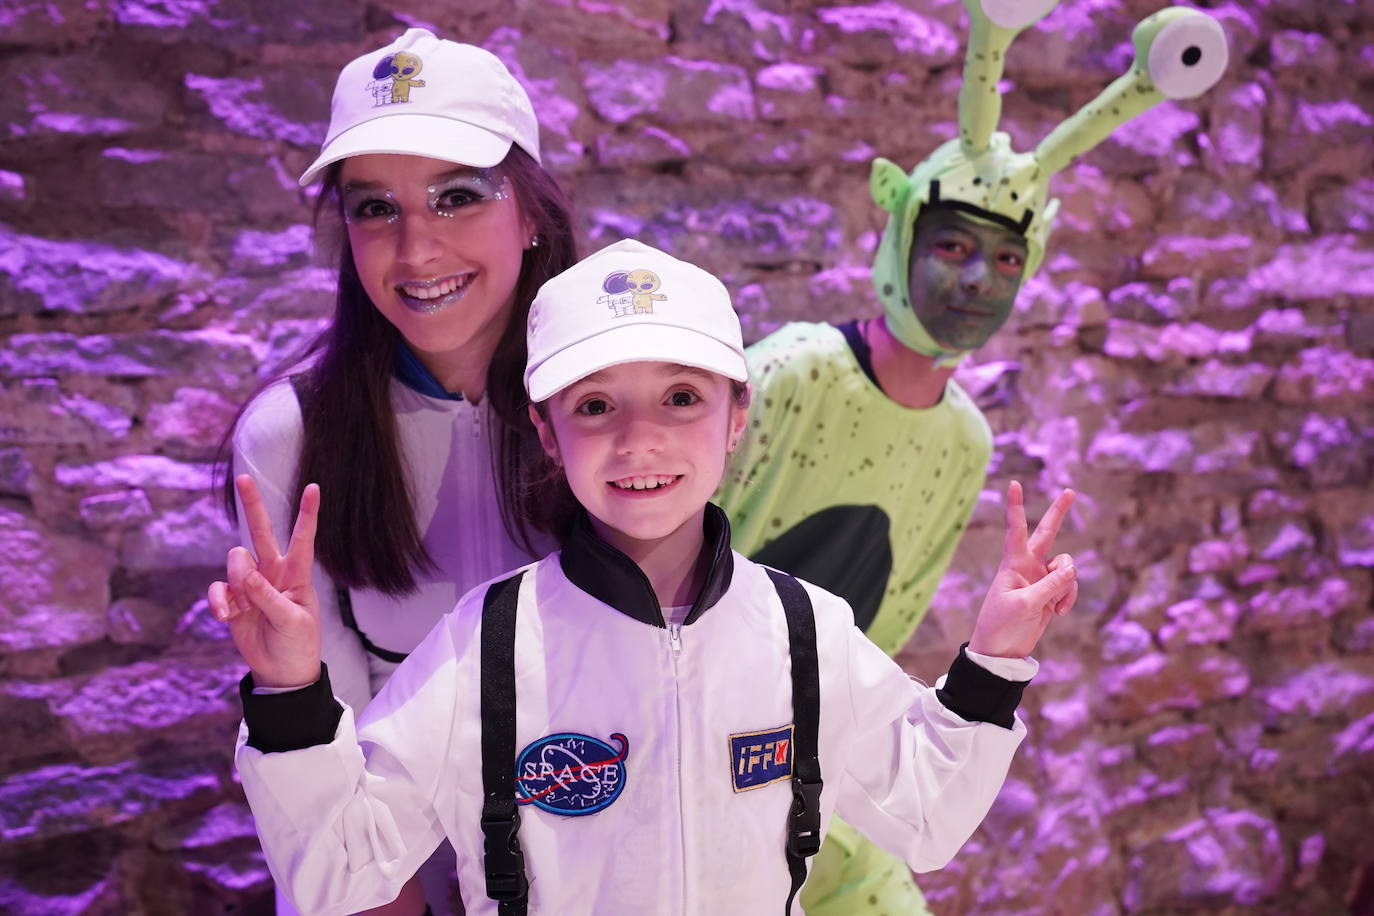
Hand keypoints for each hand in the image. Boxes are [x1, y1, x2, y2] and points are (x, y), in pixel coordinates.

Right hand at [207, 475, 322, 687]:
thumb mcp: (292, 622)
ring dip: (235, 579)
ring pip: (235, 561)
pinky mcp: (233, 600)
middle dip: (252, 505)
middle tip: (243, 478)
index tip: (314, 487)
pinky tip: (226, 616)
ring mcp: (251, 585)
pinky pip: (218, 588)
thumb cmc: (297, 644)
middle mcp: (273, 573)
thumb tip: (245, 571)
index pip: (303, 538)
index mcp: (297, 575)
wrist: (280, 672)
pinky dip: (218, 600)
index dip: (307, 514)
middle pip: (261, 532)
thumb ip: (268, 597)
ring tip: (241, 605)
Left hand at [967, 480, 1077, 658]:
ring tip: (1055, 607)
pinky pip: (1069, 586)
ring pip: (1067, 568)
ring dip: (1068, 586)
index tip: (1014, 483)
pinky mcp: (1050, 593)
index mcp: (1013, 563)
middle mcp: (1028, 566)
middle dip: (1058, 513)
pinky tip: (1058, 613)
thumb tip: (1073, 568)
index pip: (1016, 529)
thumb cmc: (1002, 625)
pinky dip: (1068, 598)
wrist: (1002, 651)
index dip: (1016, 506)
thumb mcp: (1025, 604)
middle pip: (1046, 533)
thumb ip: (1050, 585)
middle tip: (1070, 491)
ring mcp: (1040, 579)